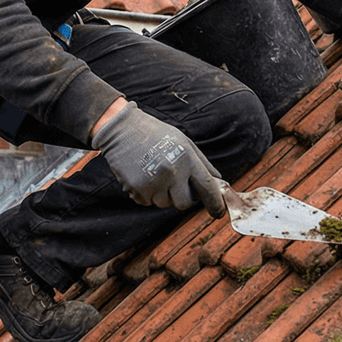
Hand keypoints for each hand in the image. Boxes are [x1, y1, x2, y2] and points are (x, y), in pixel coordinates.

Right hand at [91, 101, 226, 214]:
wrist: (122, 129)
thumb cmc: (156, 134)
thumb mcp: (184, 142)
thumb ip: (201, 162)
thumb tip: (217, 181)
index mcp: (187, 158)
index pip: (208, 187)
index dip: (216, 204)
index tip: (218, 212)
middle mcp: (172, 171)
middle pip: (185, 203)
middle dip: (181, 198)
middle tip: (173, 184)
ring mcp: (154, 181)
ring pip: (164, 204)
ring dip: (161, 195)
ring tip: (154, 174)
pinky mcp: (137, 188)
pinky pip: (147, 202)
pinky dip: (146, 194)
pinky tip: (142, 176)